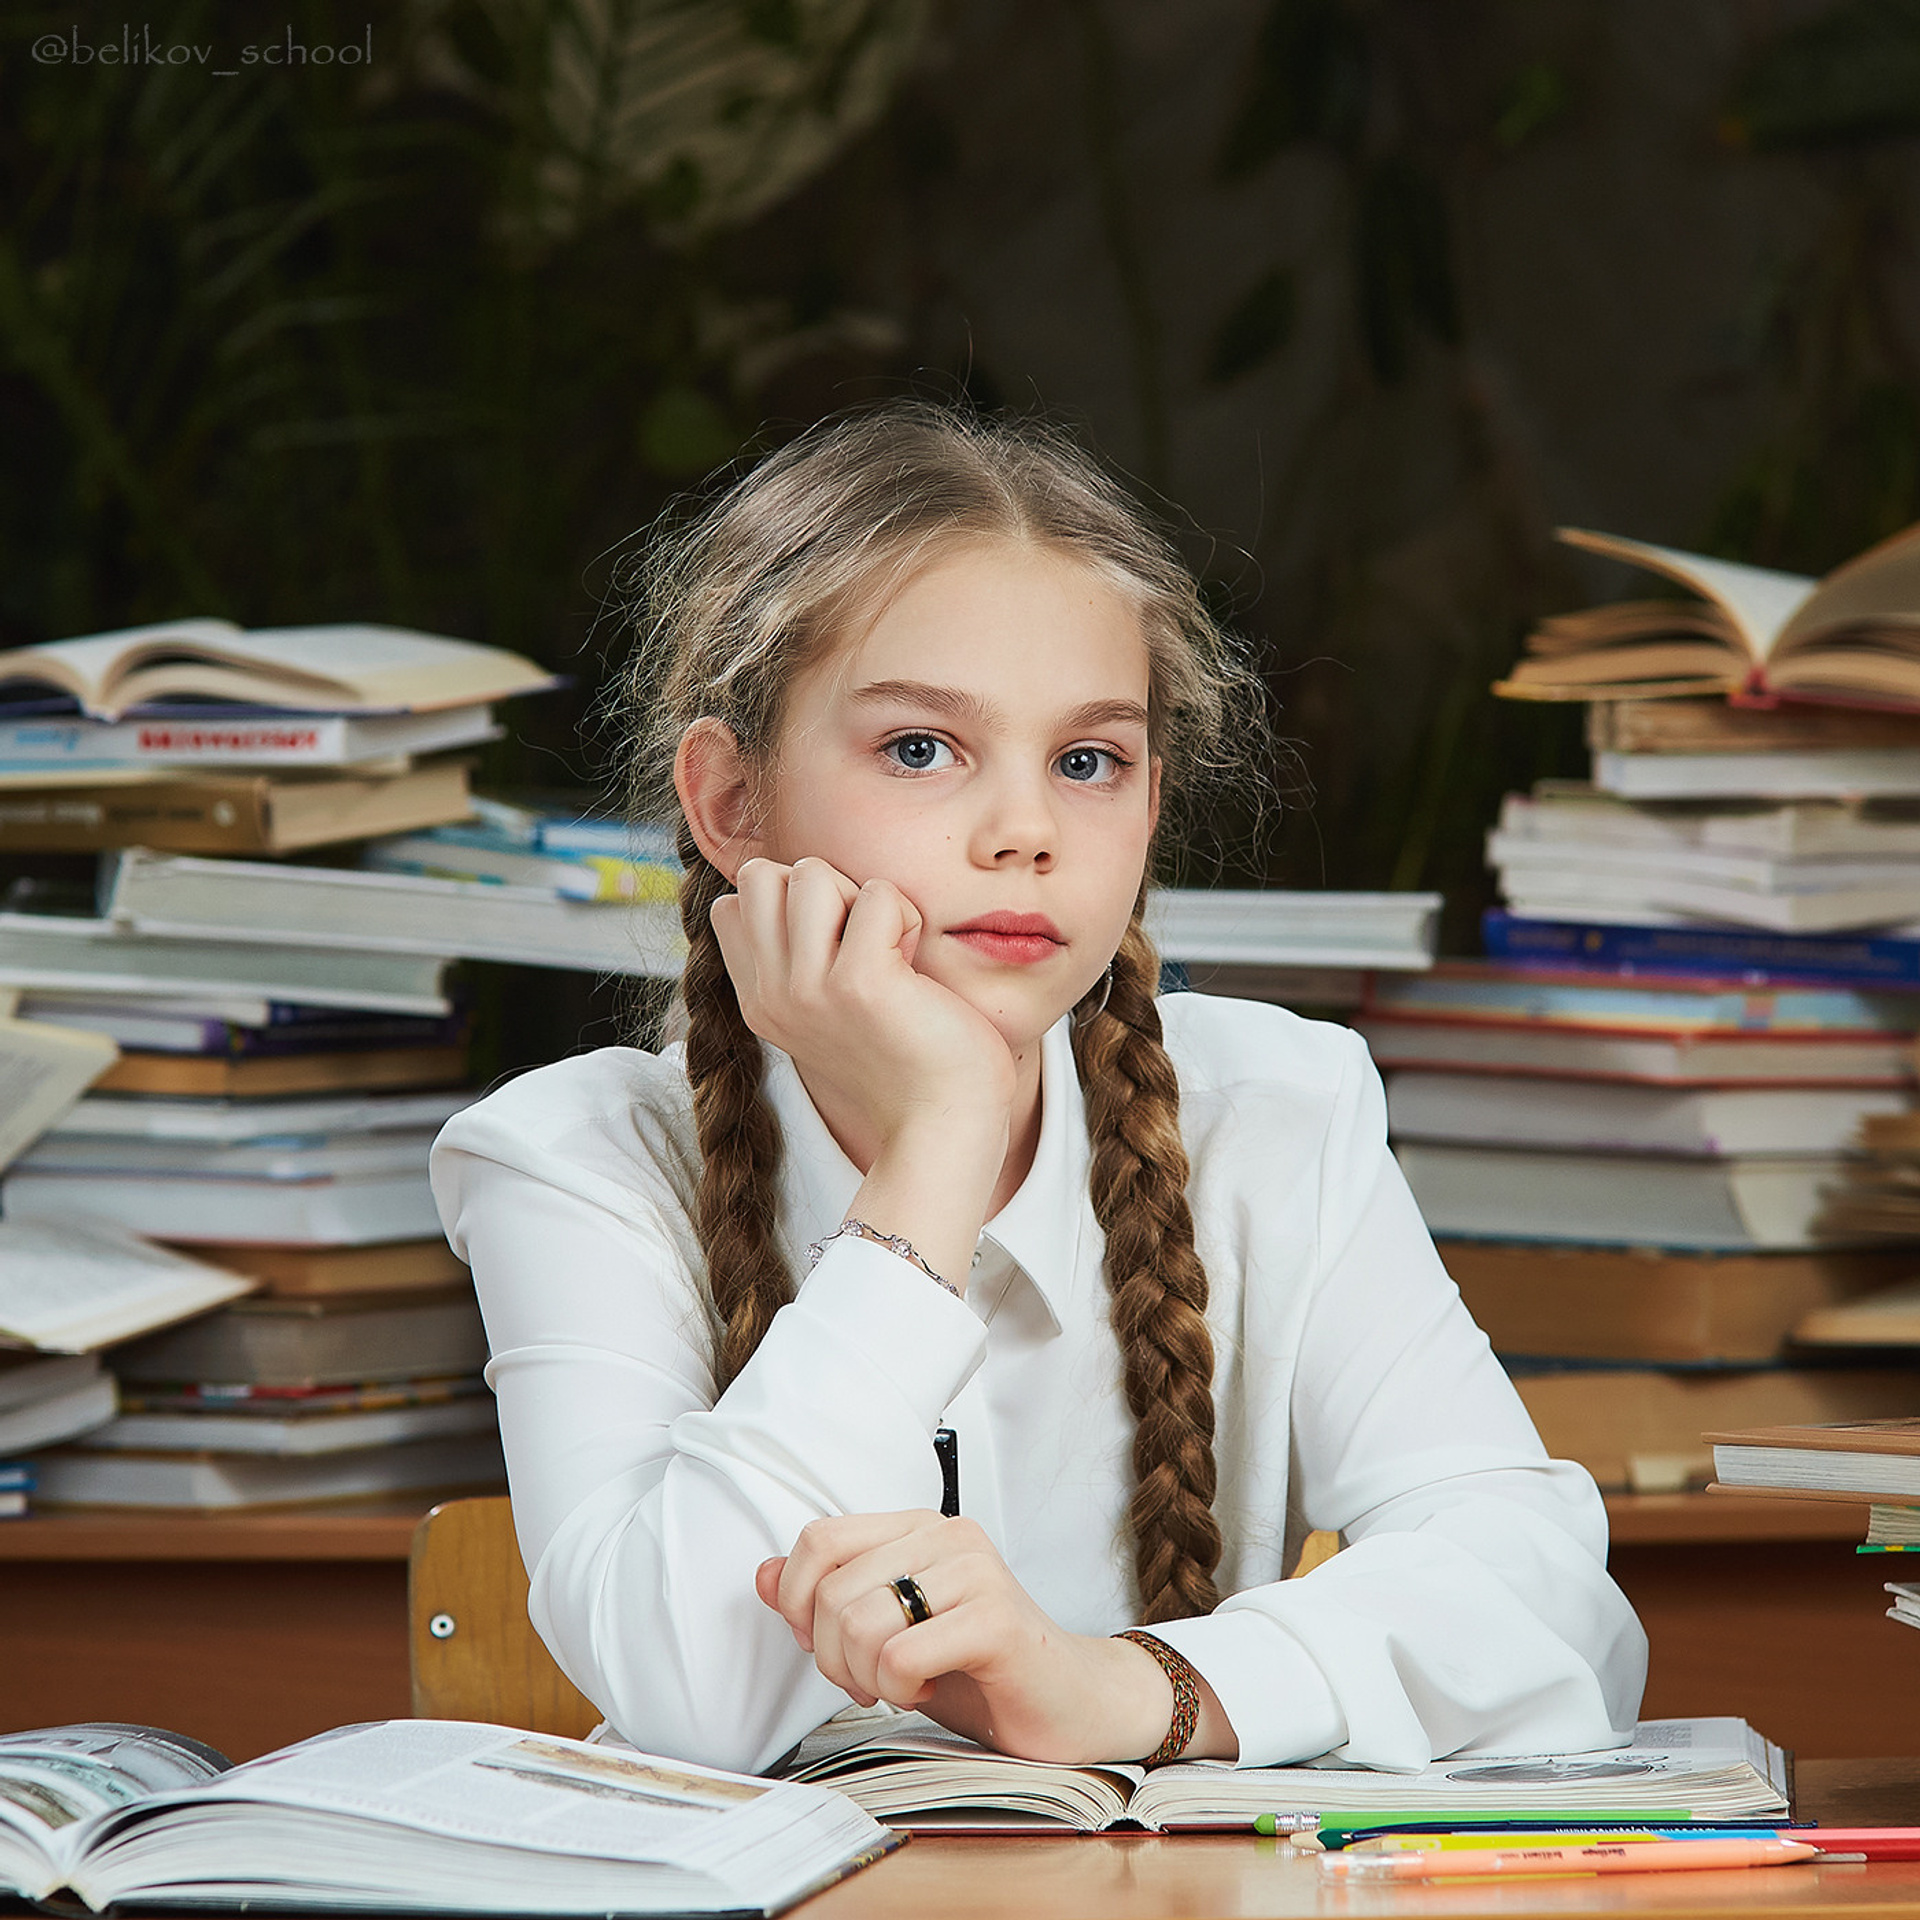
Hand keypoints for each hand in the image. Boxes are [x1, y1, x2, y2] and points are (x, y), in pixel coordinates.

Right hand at [711, 854, 1016, 1172]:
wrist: (943, 1124)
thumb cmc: (906, 1057)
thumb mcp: (827, 1010)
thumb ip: (796, 958)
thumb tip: (787, 880)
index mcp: (760, 1002)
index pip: (734, 903)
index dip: (791, 903)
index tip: (836, 949)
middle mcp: (773, 996)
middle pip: (762, 875)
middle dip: (822, 887)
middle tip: (864, 940)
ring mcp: (809, 990)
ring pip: (811, 873)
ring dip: (863, 897)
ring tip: (890, 951)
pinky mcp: (859, 983)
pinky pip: (877, 894)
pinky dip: (906, 916)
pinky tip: (915, 967)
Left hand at [755, 1511, 1189, 1765]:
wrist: (1071, 1703)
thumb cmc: (979, 1667)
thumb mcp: (891, 1628)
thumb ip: (830, 1598)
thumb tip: (762, 1574)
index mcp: (917, 1527)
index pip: (818, 1539)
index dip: (797, 1602)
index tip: (824, 1645)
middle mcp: (947, 1535)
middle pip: (832, 1592)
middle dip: (833, 1658)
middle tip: (871, 1681)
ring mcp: (976, 1572)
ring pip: (861, 1624)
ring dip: (868, 1679)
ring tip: (902, 1686)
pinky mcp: (997, 1619)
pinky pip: (902, 1657)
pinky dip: (901, 1690)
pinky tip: (931, 1690)